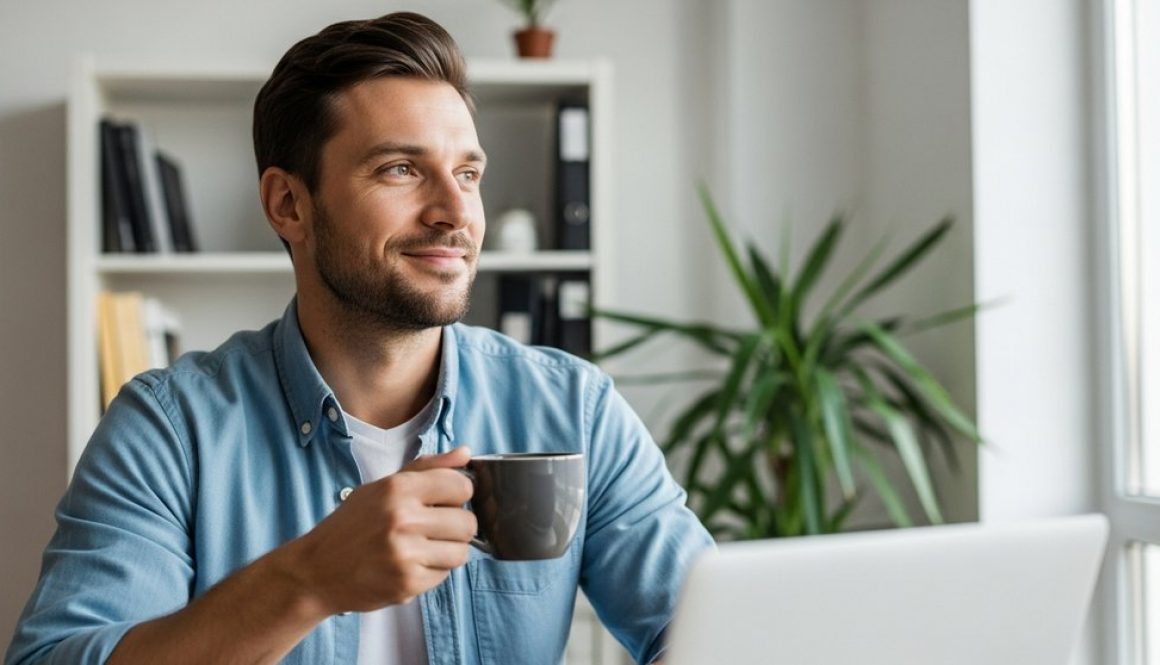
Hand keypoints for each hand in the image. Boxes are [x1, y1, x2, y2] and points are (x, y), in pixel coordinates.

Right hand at [278, 446, 476, 614]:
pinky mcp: (407, 583)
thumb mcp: (382, 487)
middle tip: (433, 529)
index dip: (458, 494)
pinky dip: (433, 572)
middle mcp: (403, 519)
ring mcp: (406, 553)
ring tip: (423, 548)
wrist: (316, 571)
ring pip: (462, 551)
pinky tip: (411, 565)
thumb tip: (466, 453)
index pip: (461, 486)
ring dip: (448, 550)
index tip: (446, 501)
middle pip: (467, 522)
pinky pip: (444, 575)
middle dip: (456, 526)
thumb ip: (427, 468)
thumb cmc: (350, 526)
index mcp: (398, 489)